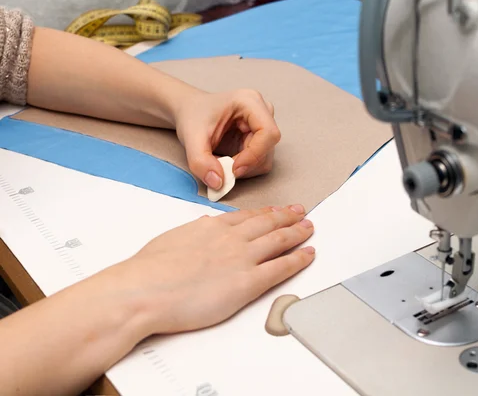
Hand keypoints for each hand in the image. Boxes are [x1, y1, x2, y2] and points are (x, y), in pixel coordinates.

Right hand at [115, 204, 313, 334]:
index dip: (265, 212)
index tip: (276, 210)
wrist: (144, 290)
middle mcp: (231, 238)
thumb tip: (201, 233)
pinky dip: (299, 259)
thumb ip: (193, 236)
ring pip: (279, 240)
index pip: (246, 216)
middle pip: (267, 224)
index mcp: (211, 226)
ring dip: (298, 233)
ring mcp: (242, 258)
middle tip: (301, 213)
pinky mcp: (247, 283)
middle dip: (287, 217)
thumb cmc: (149, 270)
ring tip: (310, 228)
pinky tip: (309, 254)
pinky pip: (281, 268)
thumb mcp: (173, 240)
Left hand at [175, 89, 279, 189]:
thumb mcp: (191, 138)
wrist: (190, 112)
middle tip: (222, 168)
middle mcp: (263, 112)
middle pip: (268, 148)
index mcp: (250, 102)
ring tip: (221, 161)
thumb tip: (218, 183)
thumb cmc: (193, 116)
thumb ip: (201, 162)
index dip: (254, 155)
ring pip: (265, 158)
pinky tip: (228, 161)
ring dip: (244, 168)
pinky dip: (244, 168)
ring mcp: (264, 126)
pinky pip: (260, 162)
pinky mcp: (261, 140)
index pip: (268, 133)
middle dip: (246, 164)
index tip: (233, 169)